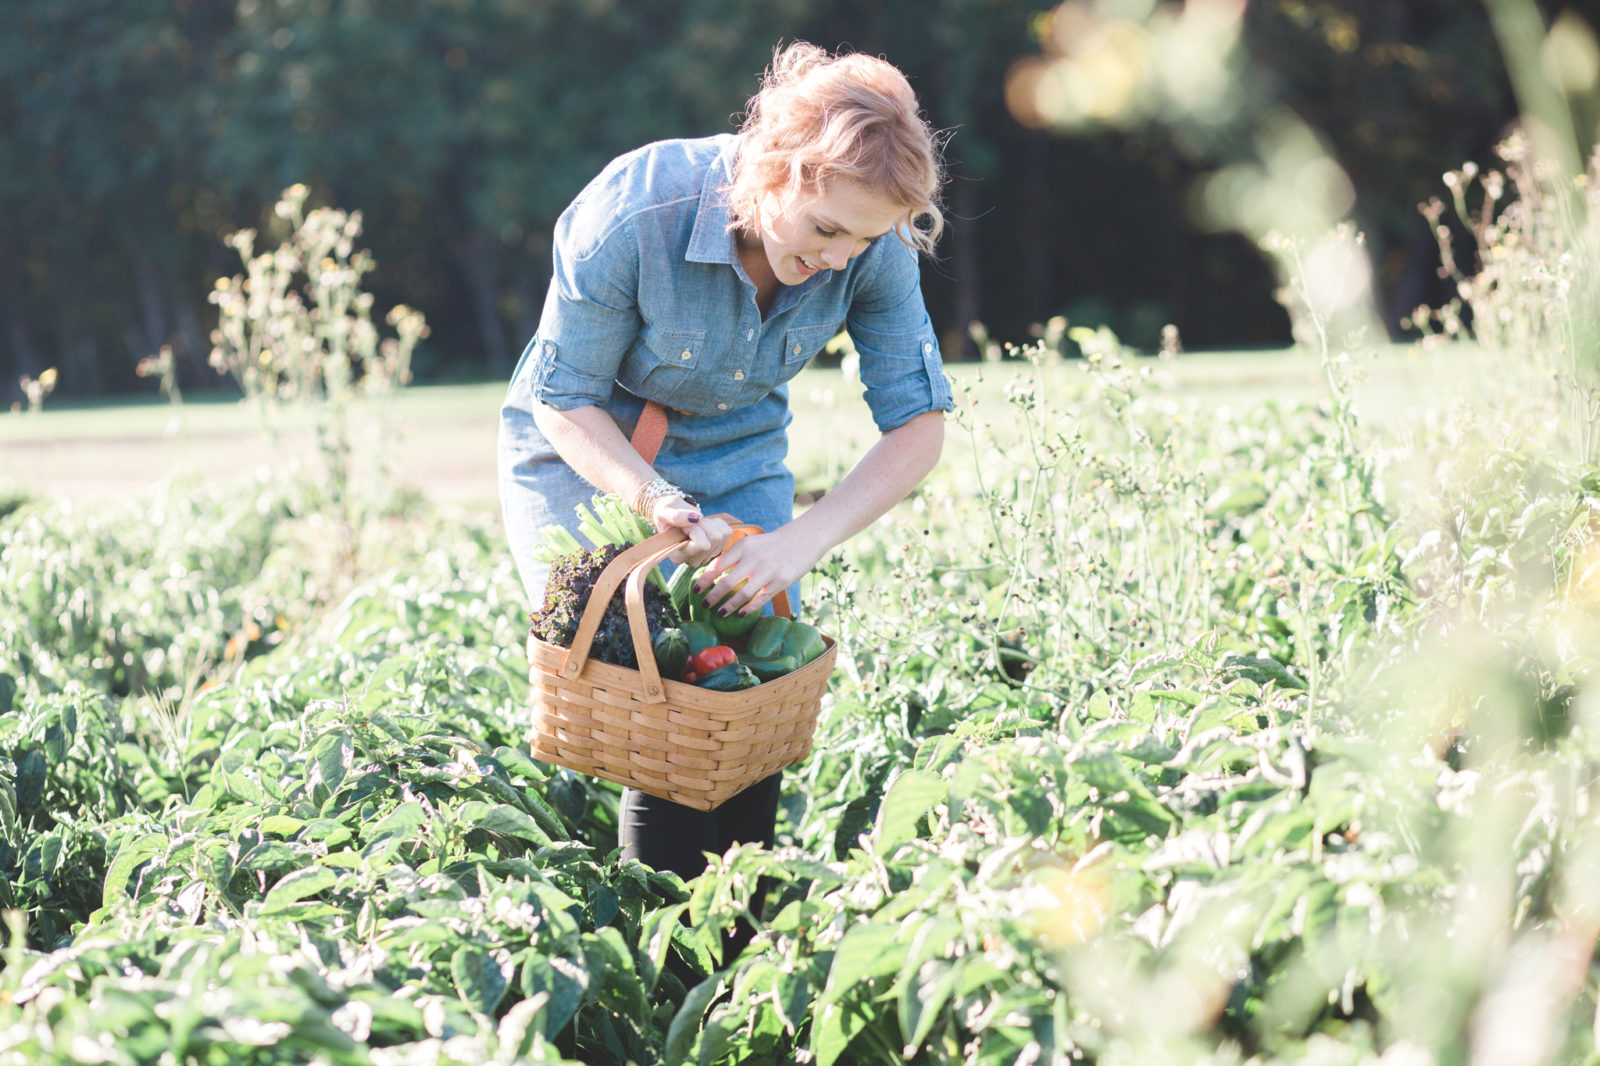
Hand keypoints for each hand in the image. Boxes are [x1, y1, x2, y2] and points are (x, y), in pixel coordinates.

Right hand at [651, 496, 732, 567]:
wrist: (675, 512)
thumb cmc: (667, 513)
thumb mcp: (665, 511)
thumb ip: (676, 516)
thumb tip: (696, 519)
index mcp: (678, 557)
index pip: (702, 545)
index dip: (695, 530)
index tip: (683, 527)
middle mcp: (692, 561)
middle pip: (714, 539)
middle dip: (703, 524)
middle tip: (690, 523)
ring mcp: (706, 556)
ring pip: (721, 535)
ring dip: (709, 523)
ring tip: (695, 524)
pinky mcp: (717, 548)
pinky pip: (727, 531)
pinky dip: (716, 523)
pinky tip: (704, 525)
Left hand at [693, 524, 823, 616]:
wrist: (801, 540)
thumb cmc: (770, 545)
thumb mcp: (750, 544)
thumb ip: (732, 556)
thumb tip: (710, 573)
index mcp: (743, 546)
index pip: (718, 565)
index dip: (705, 580)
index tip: (696, 591)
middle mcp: (754, 558)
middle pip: (726, 582)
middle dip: (713, 596)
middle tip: (705, 604)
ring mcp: (768, 571)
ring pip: (742, 594)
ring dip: (728, 606)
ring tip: (720, 613)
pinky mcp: (780, 582)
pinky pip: (760, 599)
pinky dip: (748, 608)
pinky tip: (741, 613)